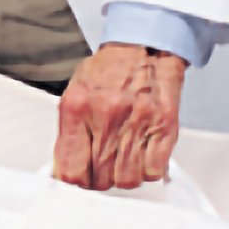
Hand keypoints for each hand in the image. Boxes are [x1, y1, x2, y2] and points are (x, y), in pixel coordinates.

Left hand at [52, 43, 186, 191]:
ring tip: (122, 160)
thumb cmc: (108, 70)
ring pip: (127, 179)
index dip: (74, 182)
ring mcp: (137, 123)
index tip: (78, 180)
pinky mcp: (164, 127)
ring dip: (123, 176)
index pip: (70, 169)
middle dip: (98, 179)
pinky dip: (147, 170)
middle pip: (99, 179)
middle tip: (101, 167)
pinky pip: (153, 170)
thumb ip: (69, 132)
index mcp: (78, 108)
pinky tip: (141, 156)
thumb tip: (65, 169)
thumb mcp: (75, 93)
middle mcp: (107, 117)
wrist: (144, 46)